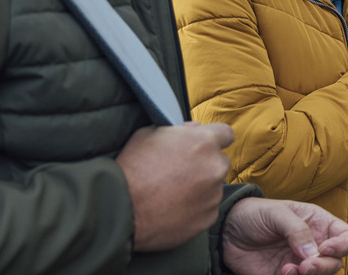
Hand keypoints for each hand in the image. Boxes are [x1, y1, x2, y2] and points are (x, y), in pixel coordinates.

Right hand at [117, 123, 234, 252]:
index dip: (215, 139)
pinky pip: (207, 209)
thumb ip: (179, 129)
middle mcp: (215, 167)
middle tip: (182, 173)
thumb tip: (194, 129)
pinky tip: (174, 208)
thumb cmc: (132, 168)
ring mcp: (213, 194)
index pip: (226, 134)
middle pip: (220, 162)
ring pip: (214, 187)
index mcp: (204, 142)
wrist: (120, 208)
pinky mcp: (208, 218)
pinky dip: (196, 208)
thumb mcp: (149, 134)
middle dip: (206, 165)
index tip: (205, 147)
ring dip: (201, 188)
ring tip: (173, 193)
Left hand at [222, 197, 347, 274]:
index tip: (326, 248)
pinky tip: (282, 272)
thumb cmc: (255, 213)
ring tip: (292, 270)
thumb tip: (314, 253)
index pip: (347, 237)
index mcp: (319, 224)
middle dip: (324, 266)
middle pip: (336, 263)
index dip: (343, 245)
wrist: (226, 231)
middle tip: (307, 265)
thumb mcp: (277, 213)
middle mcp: (314, 246)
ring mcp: (299, 264)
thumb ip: (297, 230)